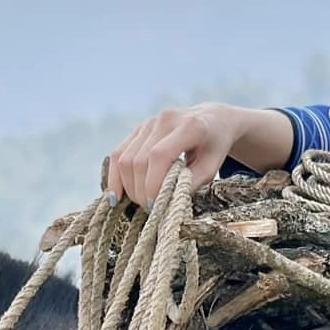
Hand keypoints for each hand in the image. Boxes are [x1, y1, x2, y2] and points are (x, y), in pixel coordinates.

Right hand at [103, 103, 249, 207]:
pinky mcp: (138, 129)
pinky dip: (115, 176)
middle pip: (138, 160)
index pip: (159, 156)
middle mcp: (165, 119)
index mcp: (188, 126)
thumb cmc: (214, 147)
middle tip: (150, 209)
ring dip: (128, 186)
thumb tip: (166, 202)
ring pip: (124, 158)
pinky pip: (118, 153)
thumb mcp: (211, 167)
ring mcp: (148, 122)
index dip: (152, 183)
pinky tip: (116, 195)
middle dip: (140, 190)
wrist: (212, 120)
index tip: (155, 206)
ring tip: (140, 202)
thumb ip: (191, 183)